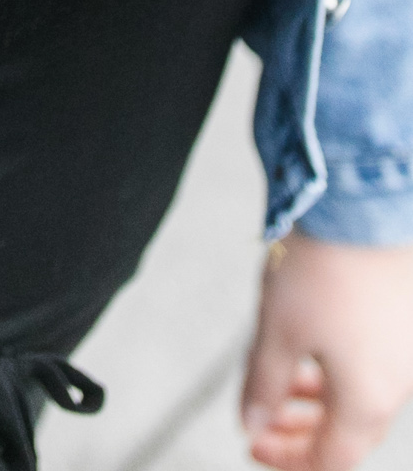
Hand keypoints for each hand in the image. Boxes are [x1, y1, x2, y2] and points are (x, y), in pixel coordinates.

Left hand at [242, 231, 412, 470]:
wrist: (364, 202)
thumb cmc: (323, 266)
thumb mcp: (277, 331)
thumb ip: (263, 386)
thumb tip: (251, 425)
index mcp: (368, 400)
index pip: (331, 460)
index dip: (287, 460)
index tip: (253, 445)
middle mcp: (398, 384)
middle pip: (349, 432)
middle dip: (301, 432)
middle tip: (262, 422)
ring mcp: (406, 352)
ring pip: (360, 396)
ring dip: (318, 399)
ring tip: (281, 380)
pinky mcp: (405, 322)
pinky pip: (372, 364)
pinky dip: (338, 369)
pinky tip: (310, 347)